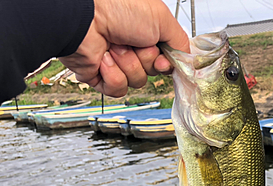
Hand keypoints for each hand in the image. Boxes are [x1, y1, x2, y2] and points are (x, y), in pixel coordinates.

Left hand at [59, 0, 189, 96]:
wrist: (85, 18)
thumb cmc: (119, 7)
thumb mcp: (162, 19)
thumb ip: (180, 42)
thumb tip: (188, 61)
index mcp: (146, 34)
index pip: (165, 61)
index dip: (165, 64)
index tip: (163, 60)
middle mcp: (132, 47)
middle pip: (152, 73)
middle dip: (145, 60)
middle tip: (134, 43)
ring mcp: (116, 62)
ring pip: (136, 82)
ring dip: (127, 65)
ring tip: (114, 46)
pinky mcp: (100, 76)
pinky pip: (118, 90)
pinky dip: (113, 76)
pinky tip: (105, 60)